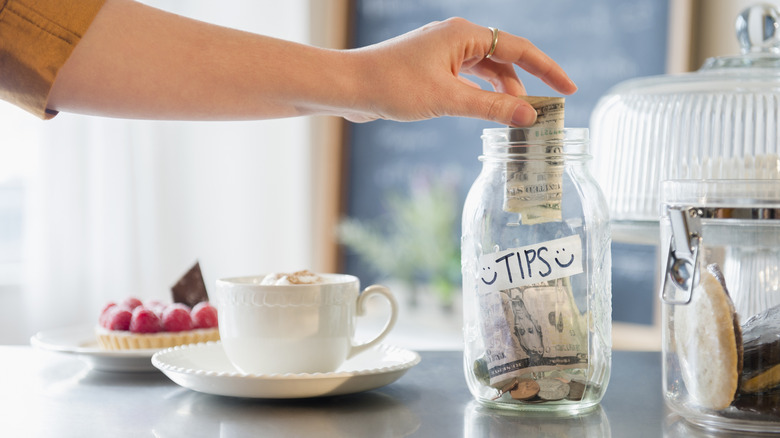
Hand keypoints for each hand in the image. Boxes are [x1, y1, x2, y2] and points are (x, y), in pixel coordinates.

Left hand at [341, 17, 576, 124]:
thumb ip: (491, 108)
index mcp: (463, 35)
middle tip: (538, 114)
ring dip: (500, 94)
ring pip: (484, 71)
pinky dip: (479, 95)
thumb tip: (530, 116)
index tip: (569, 89)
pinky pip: (465, 79)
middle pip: (503, 60)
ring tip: (514, 118)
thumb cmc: (393, 86)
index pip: (519, 49)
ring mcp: (441, 53)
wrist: (348, 86)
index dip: (547, 70)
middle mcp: (455, 38)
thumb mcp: (448, 99)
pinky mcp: (429, 68)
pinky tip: (485, 111)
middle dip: (522, 87)